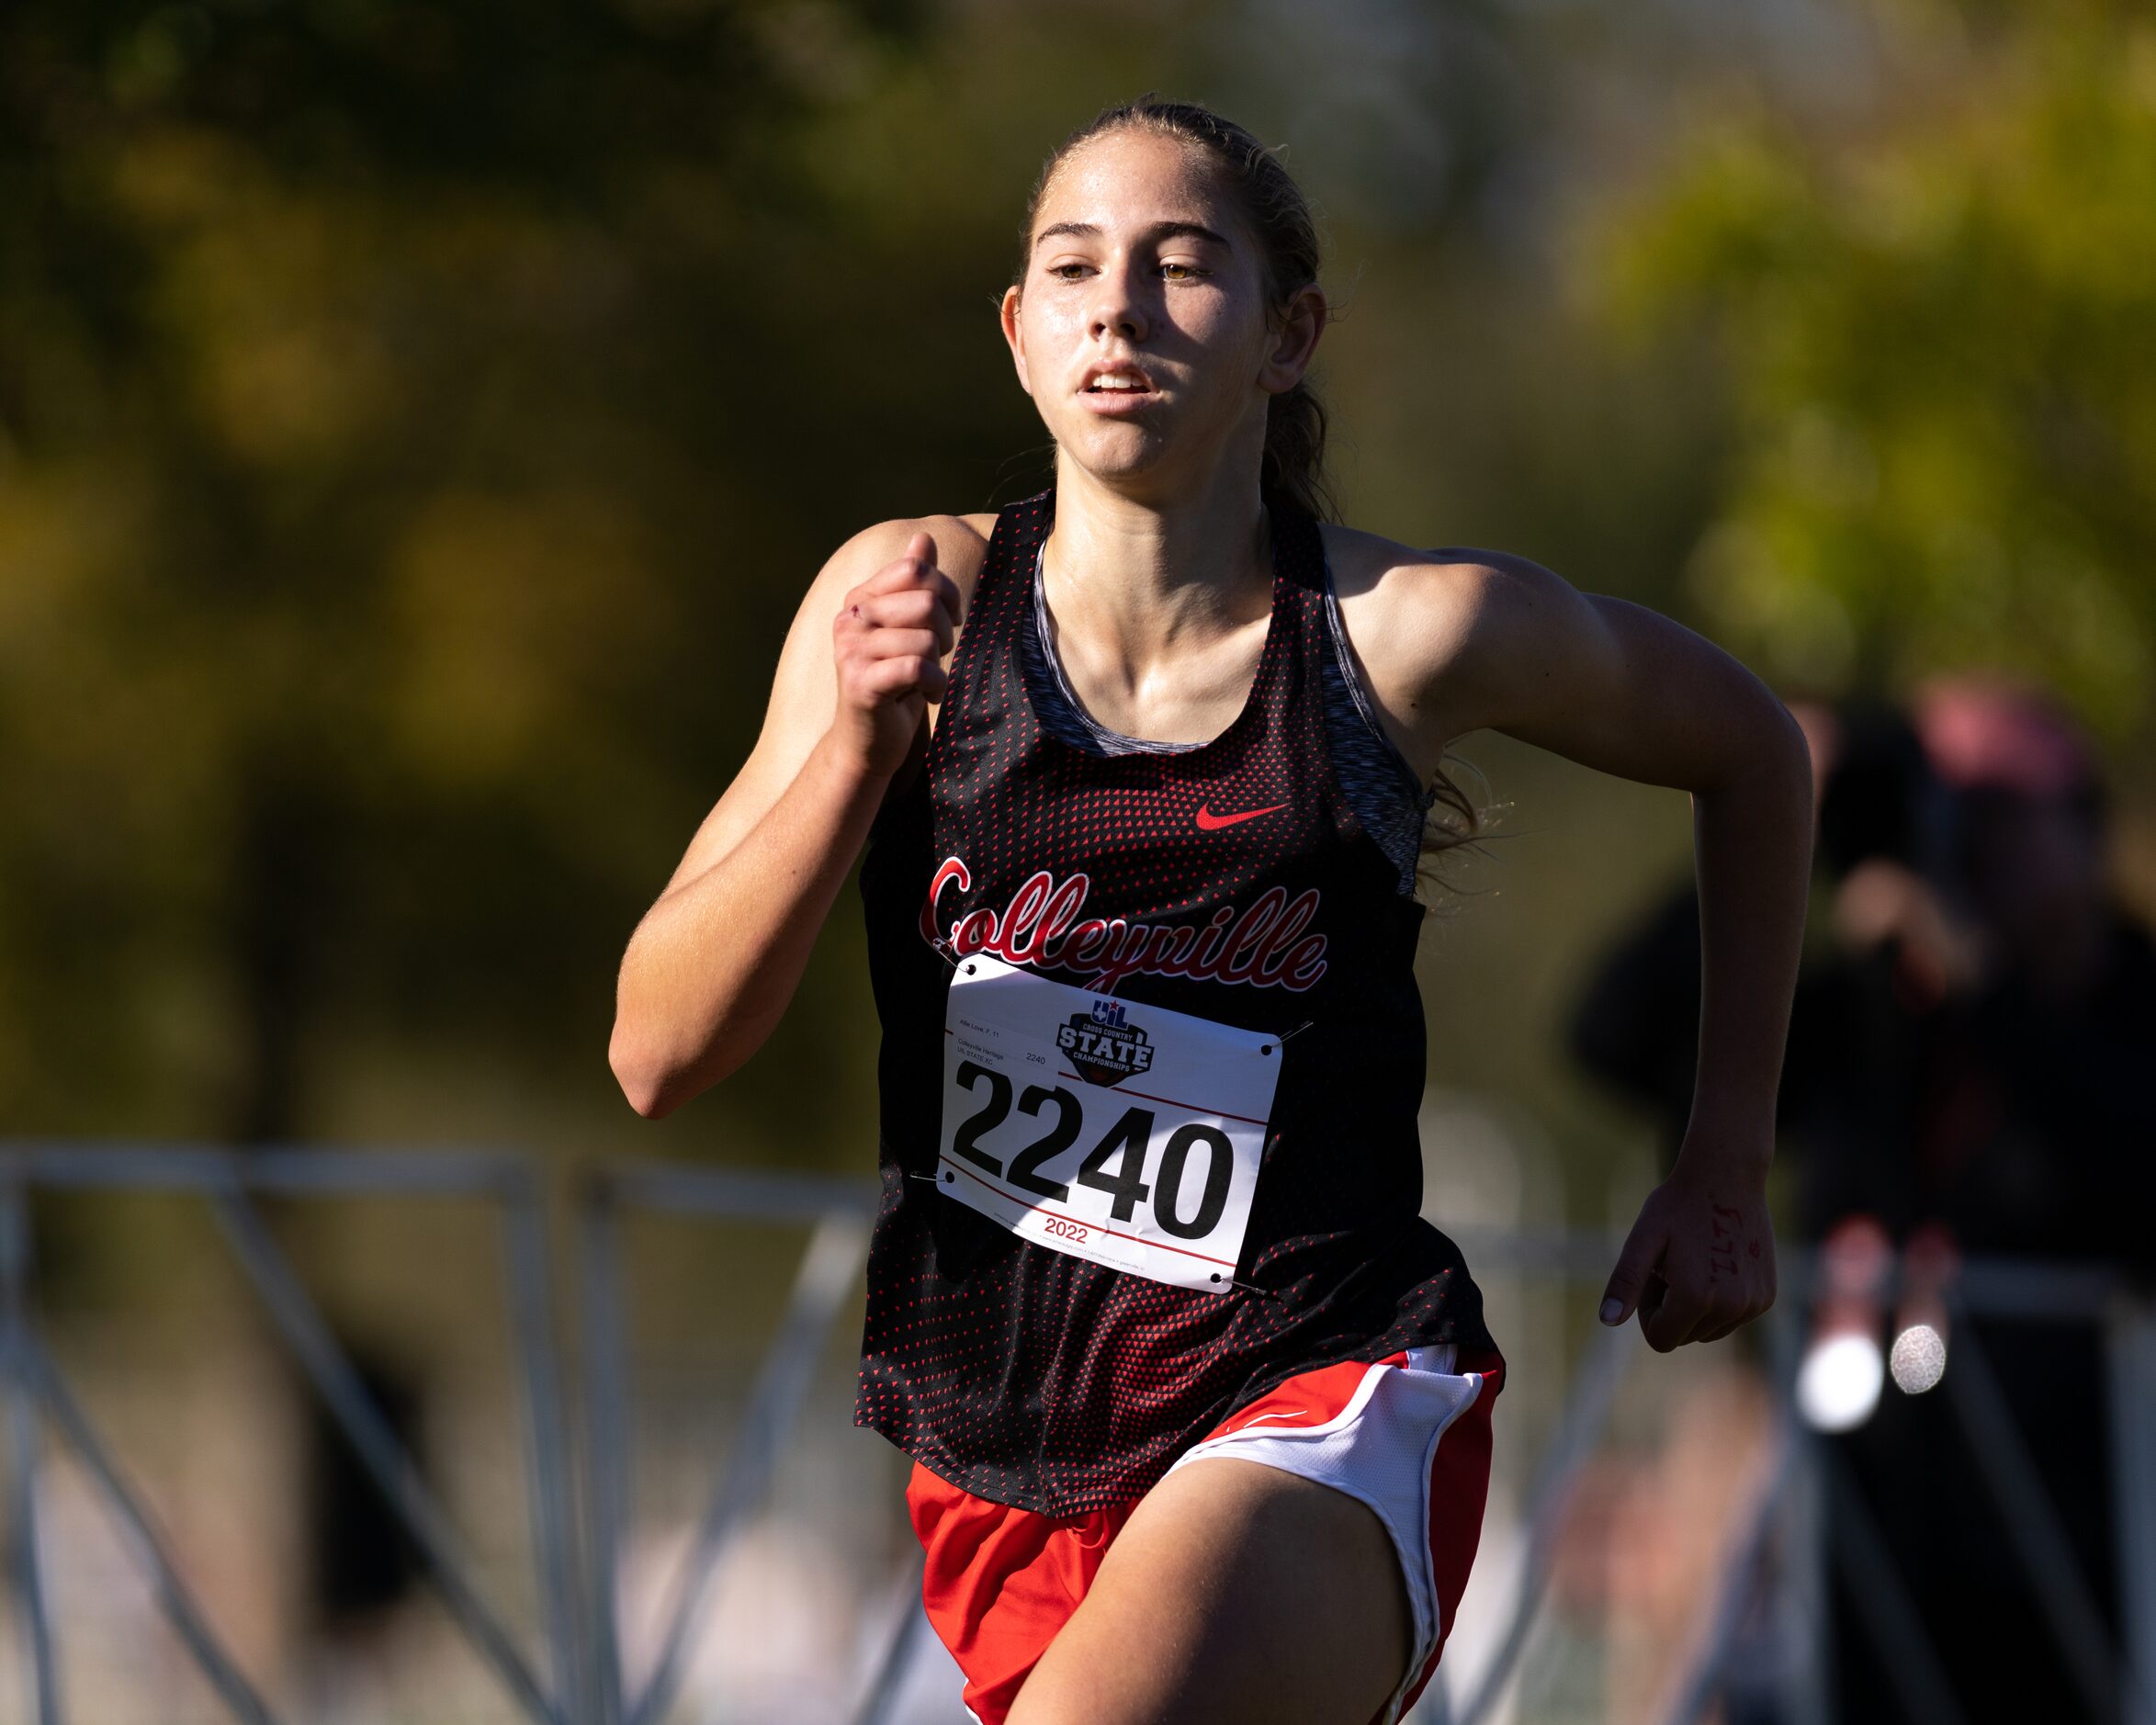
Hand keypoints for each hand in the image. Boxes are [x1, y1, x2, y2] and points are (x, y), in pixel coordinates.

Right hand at [830, 531, 963, 777]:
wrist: (869, 740)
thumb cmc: (894, 681)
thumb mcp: (907, 628)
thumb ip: (912, 583)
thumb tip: (922, 537)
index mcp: (861, 598)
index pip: (916, 570)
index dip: (946, 594)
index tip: (948, 621)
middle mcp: (850, 618)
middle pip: (927, 603)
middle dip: (946, 634)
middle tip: (933, 657)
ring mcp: (850, 650)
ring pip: (926, 640)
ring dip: (938, 666)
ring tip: (923, 680)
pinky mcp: (860, 683)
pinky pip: (918, 668)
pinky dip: (935, 685)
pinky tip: (926, 695)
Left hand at [1598, 1155, 1776, 1350]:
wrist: (1727, 1176)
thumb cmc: (1678, 1205)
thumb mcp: (1643, 1239)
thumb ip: (1625, 1282)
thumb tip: (1607, 1320)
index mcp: (1696, 1298)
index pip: (1660, 1339)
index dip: (1648, 1311)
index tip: (1653, 1276)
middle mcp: (1730, 1308)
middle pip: (1685, 1337)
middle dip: (1671, 1309)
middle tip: (1673, 1265)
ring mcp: (1753, 1304)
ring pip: (1709, 1331)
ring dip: (1695, 1307)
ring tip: (1694, 1263)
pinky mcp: (1766, 1297)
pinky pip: (1732, 1318)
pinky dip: (1720, 1301)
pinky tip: (1716, 1262)